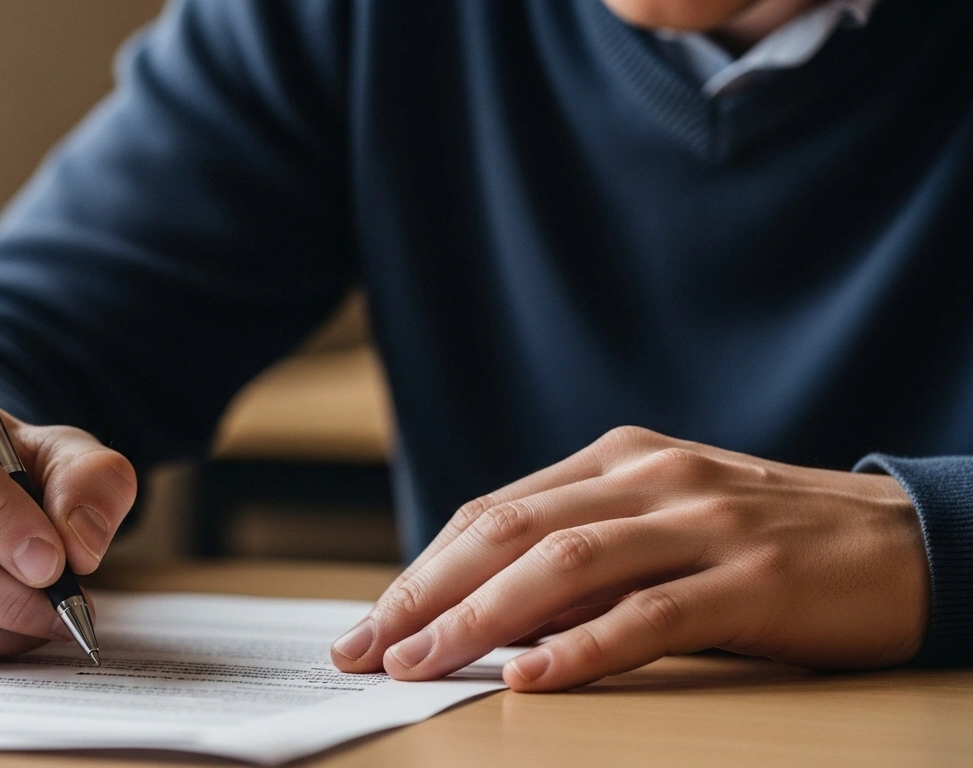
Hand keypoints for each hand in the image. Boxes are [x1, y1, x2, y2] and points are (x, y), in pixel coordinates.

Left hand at [331, 426, 928, 690]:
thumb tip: (488, 617)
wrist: (907, 541)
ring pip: (564, 564)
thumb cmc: (769, 541)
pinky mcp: (750, 578)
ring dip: (479, 618)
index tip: (369, 623)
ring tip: (421, 664)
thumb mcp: (666, 523)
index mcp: (617, 459)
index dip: (422, 569)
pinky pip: (652, 614)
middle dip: (425, 593)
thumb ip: (586, 551)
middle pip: (508, 531)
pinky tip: (531, 678)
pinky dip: (584, 647)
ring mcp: (700, 522)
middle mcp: (649, 477)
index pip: (493, 512)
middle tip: (366, 649)